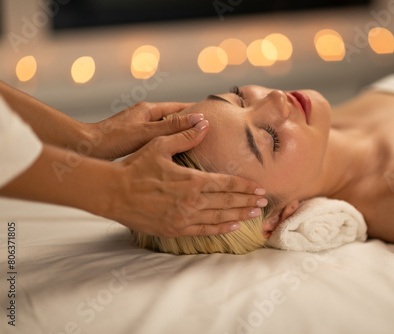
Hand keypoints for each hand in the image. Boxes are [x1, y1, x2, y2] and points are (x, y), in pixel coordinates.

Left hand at [84, 101, 197, 159]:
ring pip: (165, 127)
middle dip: (190, 122)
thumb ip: (174, 127)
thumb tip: (200, 120)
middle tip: (208, 131)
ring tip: (194, 142)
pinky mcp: (132, 137)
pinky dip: (167, 142)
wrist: (85, 148)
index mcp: (148, 109)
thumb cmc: (113, 140)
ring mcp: (138, 125)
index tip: (213, 115)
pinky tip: (171, 153)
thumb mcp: (148, 133)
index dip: (197, 111)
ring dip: (178, 133)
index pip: (180, 107)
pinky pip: (156, 137)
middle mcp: (144, 114)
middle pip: (173, 116)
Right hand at [108, 121, 267, 237]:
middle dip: (248, 201)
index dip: (245, 186)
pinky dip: (220, 229)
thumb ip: (184, 136)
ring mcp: (183, 218)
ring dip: (239, 215)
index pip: (226, 184)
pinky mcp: (174, 229)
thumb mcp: (159, 145)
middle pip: (227, 202)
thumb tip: (204, 123)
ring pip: (219, 217)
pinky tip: (233, 226)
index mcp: (191, 181)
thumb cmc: (135, 167)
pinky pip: (204, 231)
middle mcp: (191, 202)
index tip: (259, 188)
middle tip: (264, 202)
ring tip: (255, 214)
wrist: (112, 193)